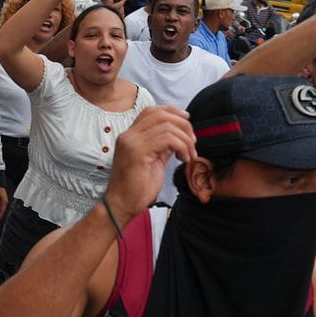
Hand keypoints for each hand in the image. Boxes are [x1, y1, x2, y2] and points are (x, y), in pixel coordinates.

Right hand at [103, 105, 196, 222]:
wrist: (122, 205)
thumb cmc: (136, 188)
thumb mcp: (153, 161)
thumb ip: (162, 146)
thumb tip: (178, 136)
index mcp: (129, 135)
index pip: (151, 111)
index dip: (172, 111)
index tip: (188, 120)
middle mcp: (128, 135)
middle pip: (161, 115)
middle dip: (183, 125)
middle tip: (193, 142)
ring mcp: (131, 142)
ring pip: (167, 126)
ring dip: (185, 140)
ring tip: (189, 155)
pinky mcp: (138, 152)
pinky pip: (168, 139)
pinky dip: (182, 146)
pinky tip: (184, 159)